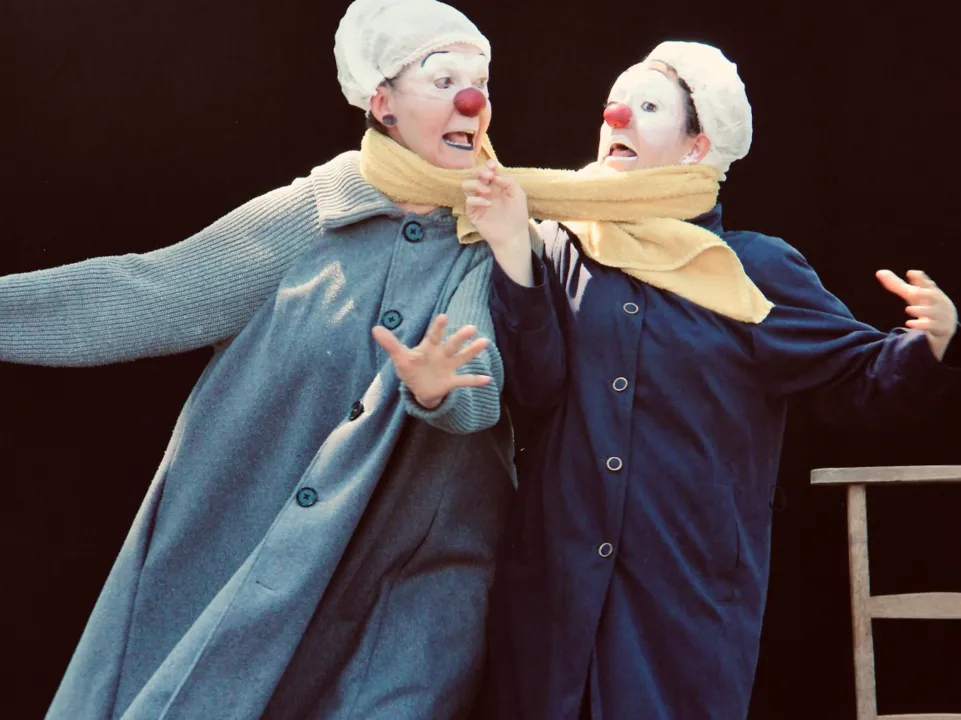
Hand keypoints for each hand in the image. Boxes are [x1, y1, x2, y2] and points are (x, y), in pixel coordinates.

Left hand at [372, 314, 491, 408]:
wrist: (420, 388)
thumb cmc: (411, 369)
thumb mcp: (400, 357)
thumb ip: (391, 344)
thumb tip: (375, 328)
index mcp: (429, 347)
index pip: (434, 335)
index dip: (438, 327)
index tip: (443, 317)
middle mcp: (442, 354)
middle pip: (452, 345)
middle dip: (460, 337)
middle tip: (471, 328)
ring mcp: (448, 367)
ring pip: (462, 358)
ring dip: (472, 351)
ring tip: (484, 342)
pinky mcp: (451, 381)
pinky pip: (464, 381)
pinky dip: (475, 381)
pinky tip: (487, 380)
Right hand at [463, 162, 534, 286]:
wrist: (513, 235)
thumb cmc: (517, 215)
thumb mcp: (518, 194)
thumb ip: (509, 181)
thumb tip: (494, 175)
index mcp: (496, 185)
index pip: (487, 170)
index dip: (488, 165)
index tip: (493, 166)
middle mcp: (485, 191)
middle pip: (474, 175)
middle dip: (480, 172)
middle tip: (488, 176)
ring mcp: (477, 201)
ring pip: (466, 185)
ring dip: (476, 184)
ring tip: (487, 191)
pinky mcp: (473, 212)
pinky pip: (469, 201)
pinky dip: (478, 200)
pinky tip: (489, 204)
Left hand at [876, 269, 957, 360]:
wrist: (945, 325)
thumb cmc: (925, 304)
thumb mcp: (912, 295)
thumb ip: (897, 285)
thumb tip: (879, 272)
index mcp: (931, 292)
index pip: (927, 283)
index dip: (920, 278)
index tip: (911, 273)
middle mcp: (938, 302)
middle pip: (933, 296)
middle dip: (924, 293)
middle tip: (912, 292)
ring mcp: (941, 315)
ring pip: (933, 312)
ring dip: (921, 310)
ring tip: (908, 309)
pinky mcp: (940, 328)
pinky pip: (932, 326)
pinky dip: (921, 325)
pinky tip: (909, 323)